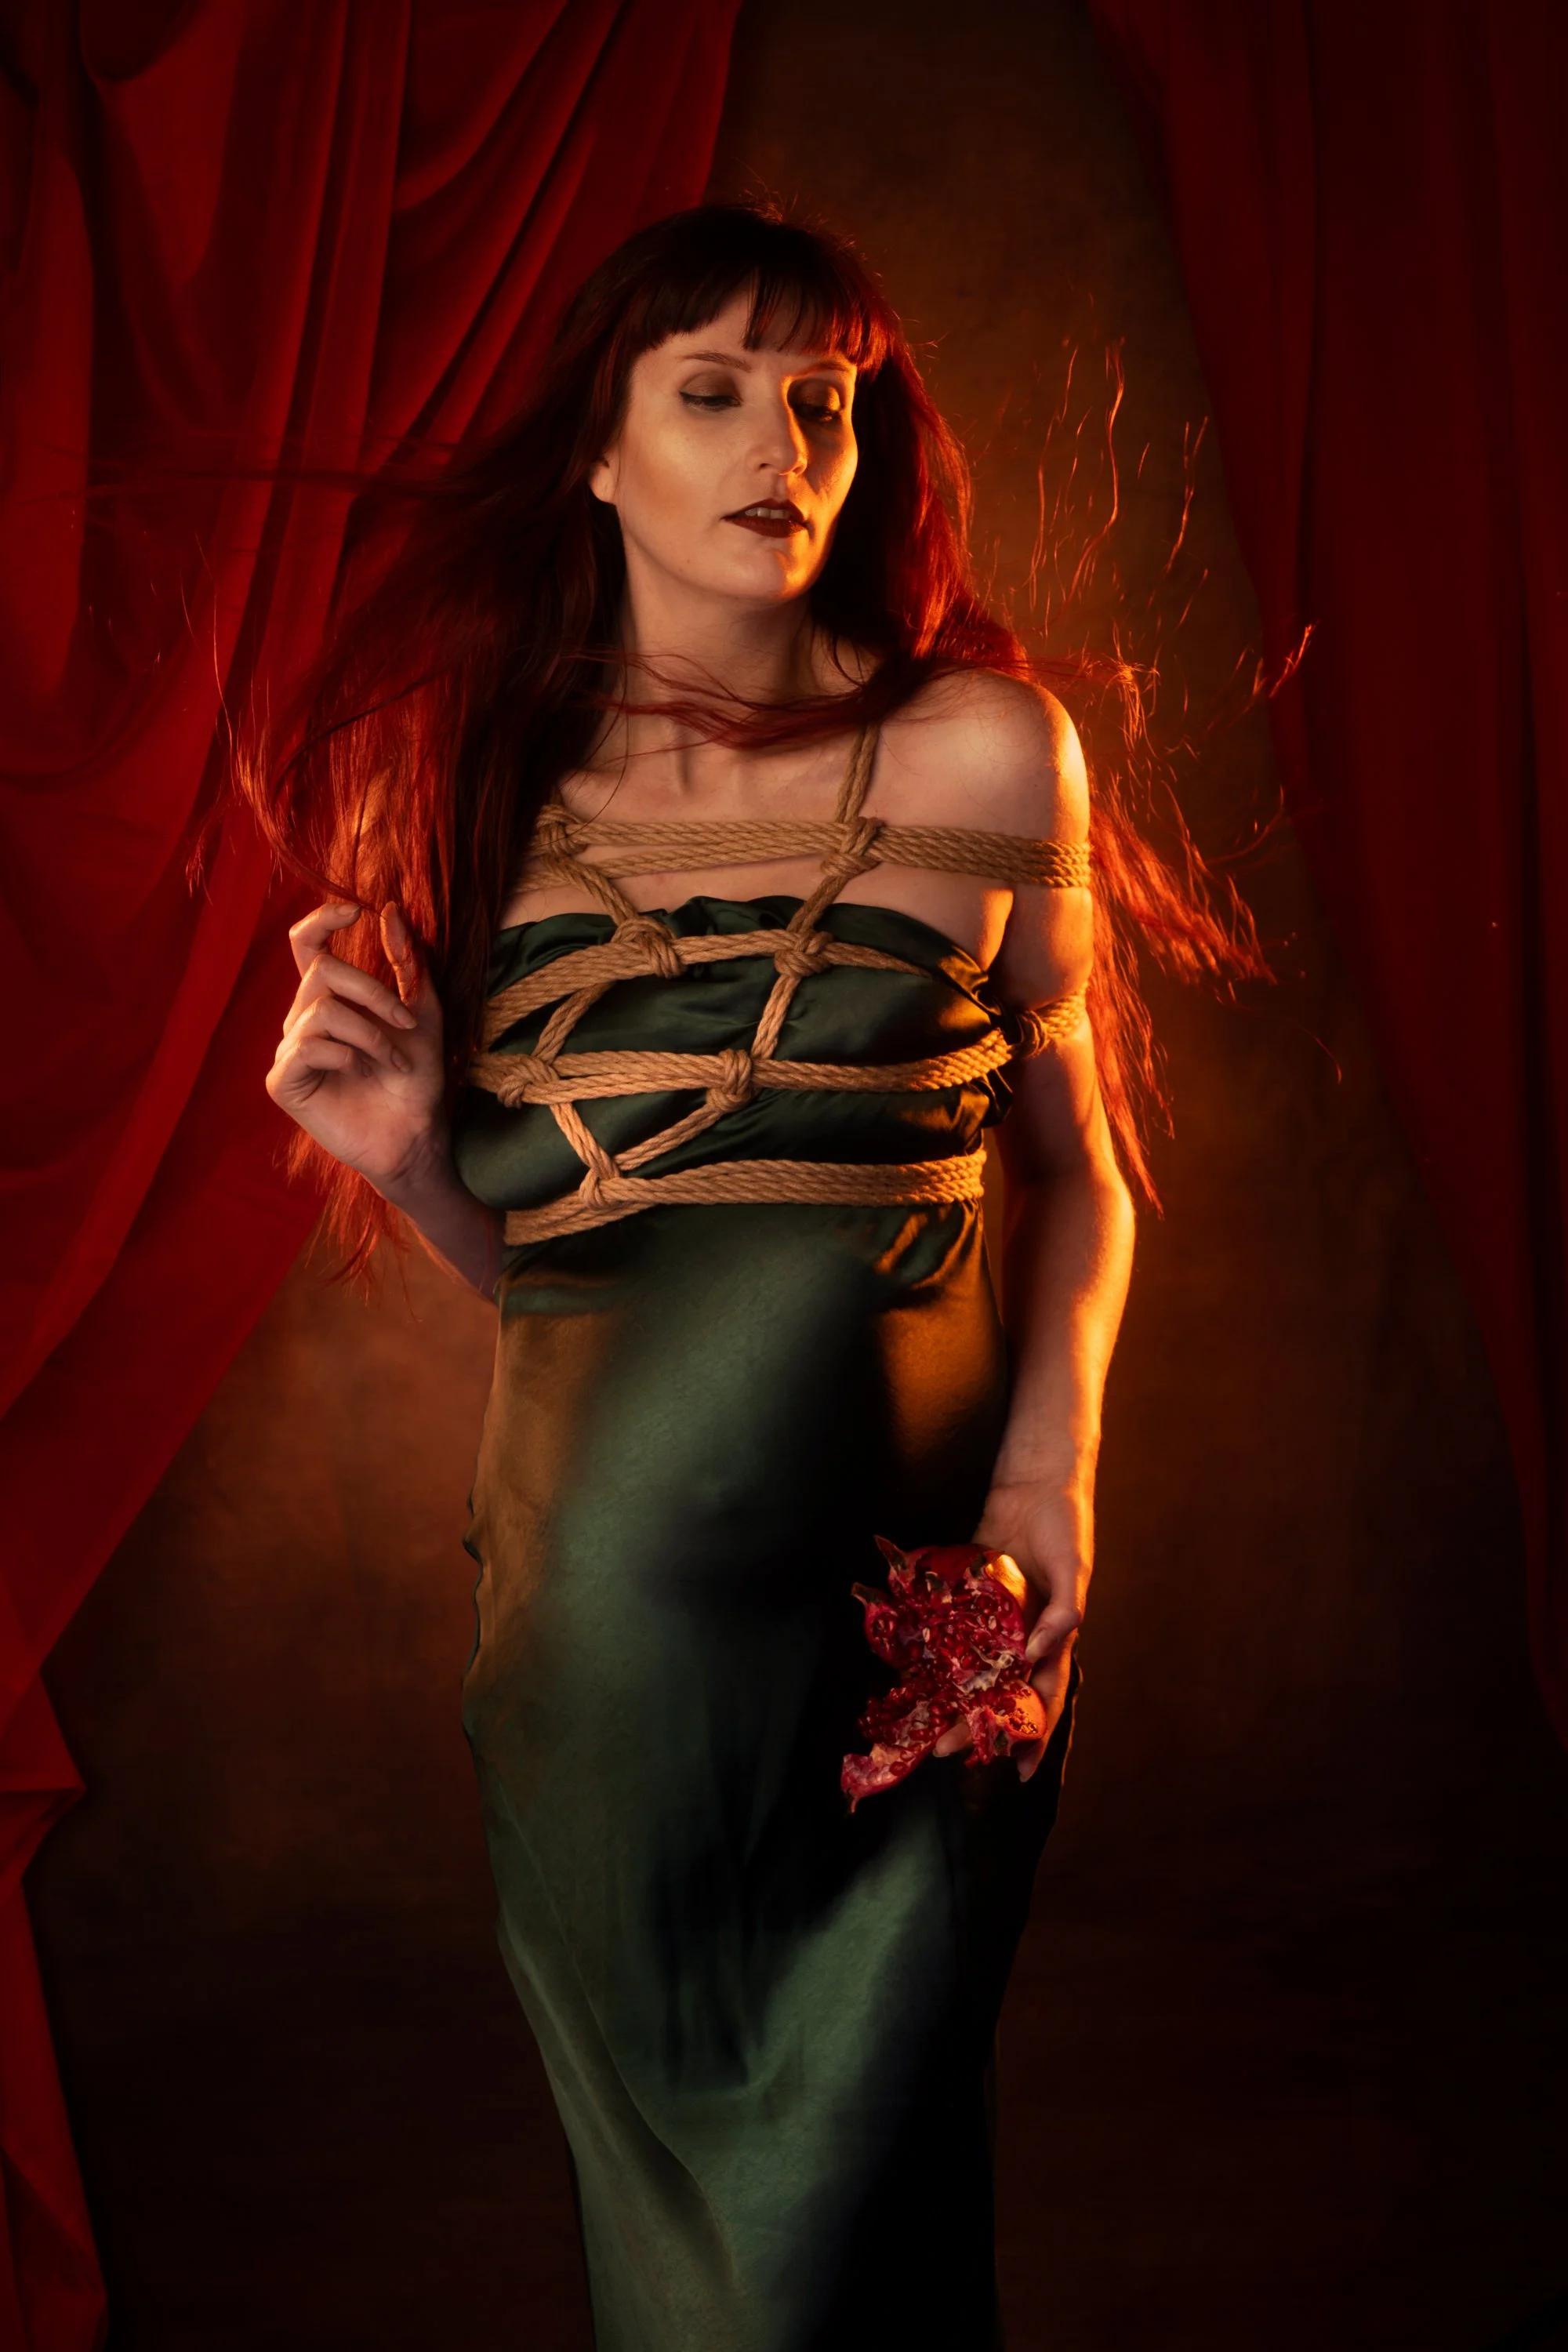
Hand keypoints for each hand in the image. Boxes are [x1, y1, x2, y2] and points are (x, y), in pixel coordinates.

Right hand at [266, 901, 445, 1187]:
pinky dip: (342, 1054)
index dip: (322, 920)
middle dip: (373, 992)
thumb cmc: (417, 1078)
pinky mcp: (283, 1081)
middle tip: (407, 1023)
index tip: (356, 912)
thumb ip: (408, 964)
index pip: (306, 944)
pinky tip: (359, 1071)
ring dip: (370, 1032)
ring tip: (395, 1060)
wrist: (415, 1134)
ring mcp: (290, 1049)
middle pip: (321, 971)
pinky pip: (303, 1047)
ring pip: (320, 1009)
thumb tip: (388, 910)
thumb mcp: (423, 1012)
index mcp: (330, 998)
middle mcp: (303, 1018)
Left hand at [933, 1477, 1090, 1781]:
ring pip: (973, 1667)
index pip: (1047, 1697)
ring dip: (952, 1696)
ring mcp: (996, 1616)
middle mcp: (1024, 1633)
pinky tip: (912, 1669)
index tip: (1020, 1773)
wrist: (1037, 1482)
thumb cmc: (1066, 1524)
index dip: (1036, 1736)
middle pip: (1000, 1690)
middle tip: (946, 1749)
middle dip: (977, 1724)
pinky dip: (937, 1648)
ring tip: (925, 1723)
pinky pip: (954, 1628)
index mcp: (1056, 1636)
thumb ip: (1063, 1611)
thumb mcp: (1073, 1569)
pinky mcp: (972, 1596)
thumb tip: (1036, 1653)